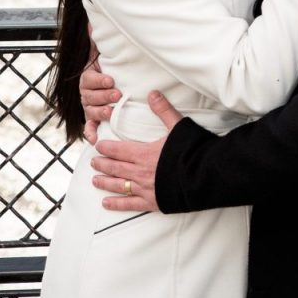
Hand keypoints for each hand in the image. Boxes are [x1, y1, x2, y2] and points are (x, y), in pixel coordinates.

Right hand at [79, 31, 120, 144]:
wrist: (112, 80)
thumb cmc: (109, 65)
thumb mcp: (103, 52)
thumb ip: (98, 40)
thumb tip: (92, 23)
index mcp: (87, 75)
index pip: (88, 78)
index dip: (99, 80)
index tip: (111, 80)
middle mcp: (85, 92)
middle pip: (89, 95)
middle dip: (103, 96)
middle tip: (117, 95)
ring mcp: (88, 106)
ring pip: (90, 110)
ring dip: (100, 111)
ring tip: (112, 112)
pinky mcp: (93, 119)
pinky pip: (89, 127)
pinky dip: (90, 133)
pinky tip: (94, 139)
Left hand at [91, 91, 183, 211]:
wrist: (204, 177)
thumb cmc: (192, 151)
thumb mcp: (178, 126)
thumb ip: (163, 110)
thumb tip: (152, 93)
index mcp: (144, 153)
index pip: (119, 149)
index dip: (106, 148)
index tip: (97, 146)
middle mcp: (140, 172)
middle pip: (115, 167)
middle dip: (102, 164)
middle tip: (93, 162)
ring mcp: (145, 189)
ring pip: (119, 186)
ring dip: (105, 182)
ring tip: (95, 180)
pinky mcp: (152, 202)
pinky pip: (129, 204)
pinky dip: (116, 204)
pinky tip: (106, 203)